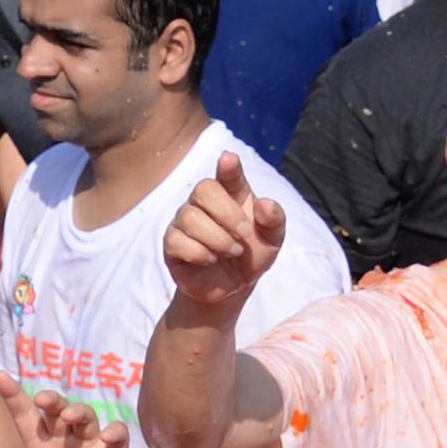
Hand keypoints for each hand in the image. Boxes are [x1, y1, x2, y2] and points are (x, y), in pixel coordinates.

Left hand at [0, 373, 137, 447]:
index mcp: (41, 446)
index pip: (25, 416)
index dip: (13, 395)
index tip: (0, 375)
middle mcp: (65, 439)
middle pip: (57, 409)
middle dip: (51, 399)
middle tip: (43, 400)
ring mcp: (90, 444)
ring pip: (86, 416)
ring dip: (78, 412)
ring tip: (70, 417)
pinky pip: (118, 433)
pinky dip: (114, 431)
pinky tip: (106, 438)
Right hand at [162, 152, 287, 315]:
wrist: (233, 288)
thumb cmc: (251, 255)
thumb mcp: (272, 240)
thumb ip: (274, 220)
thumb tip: (265, 204)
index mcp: (232, 194)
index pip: (227, 174)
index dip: (228, 166)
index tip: (229, 159)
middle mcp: (204, 202)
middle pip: (204, 189)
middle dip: (228, 214)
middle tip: (244, 235)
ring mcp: (185, 221)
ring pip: (191, 217)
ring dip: (218, 239)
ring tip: (231, 252)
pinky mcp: (172, 243)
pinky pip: (179, 241)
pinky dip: (201, 254)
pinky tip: (210, 260)